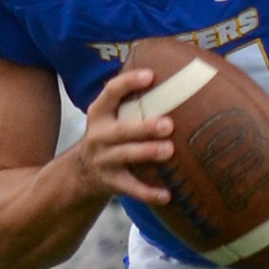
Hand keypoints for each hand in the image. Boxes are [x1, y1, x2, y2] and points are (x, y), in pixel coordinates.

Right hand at [67, 65, 175, 209]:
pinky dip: (148, 193)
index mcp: (100, 113)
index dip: (128, 83)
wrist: (83, 171)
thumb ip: (137, 99)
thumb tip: (184, 72)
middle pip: (121, 130)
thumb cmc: (114, 133)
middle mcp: (99, 135)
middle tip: (168, 124)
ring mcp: (103, 160)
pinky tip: (168, 195)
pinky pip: (131, 189)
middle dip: (144, 127)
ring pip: (126, 156)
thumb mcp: (114, 114)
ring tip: (169, 151)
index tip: (150, 75)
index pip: (111, 92)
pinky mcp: (112, 182)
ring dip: (147, 153)